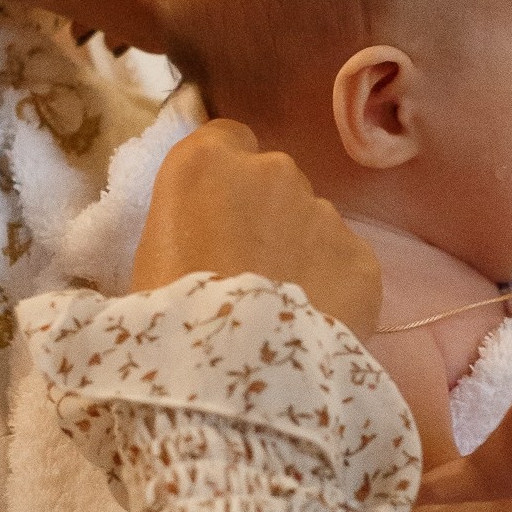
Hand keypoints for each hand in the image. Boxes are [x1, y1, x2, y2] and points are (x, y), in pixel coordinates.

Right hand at [132, 120, 381, 337]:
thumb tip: (202, 232)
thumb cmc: (168, 317)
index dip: (225, 174)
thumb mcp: (149, 257)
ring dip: (299, 251)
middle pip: (274, 181)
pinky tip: (313, 322)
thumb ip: (183, 222)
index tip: (217, 210)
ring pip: (312, 223)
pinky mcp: (362, 257)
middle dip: (266, 214)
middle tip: (247, 269)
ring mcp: (324, 211)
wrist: (237, 374)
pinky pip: (344, 264)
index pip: (226, 138)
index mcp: (208, 163)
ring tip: (281, 305)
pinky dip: (333, 286)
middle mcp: (273, 170)